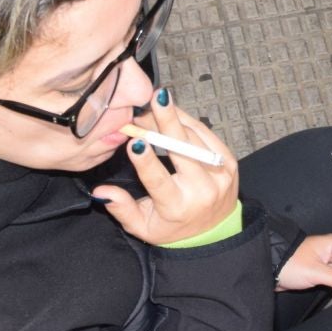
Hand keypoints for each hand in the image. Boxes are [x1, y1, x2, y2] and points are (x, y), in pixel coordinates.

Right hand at [90, 101, 239, 246]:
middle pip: (183, 151)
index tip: (135, 141)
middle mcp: (202, 190)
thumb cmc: (172, 226)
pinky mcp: (229, 162)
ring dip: (173, 118)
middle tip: (154, 99)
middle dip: (167, 122)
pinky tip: (173, 112)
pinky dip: (188, 121)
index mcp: (177, 207)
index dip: (146, 160)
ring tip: (154, 105)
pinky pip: (207, 135)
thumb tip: (102, 190)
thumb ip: (122, 209)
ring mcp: (219, 175)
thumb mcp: (143, 227)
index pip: (159, 181)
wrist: (213, 232)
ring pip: (194, 137)